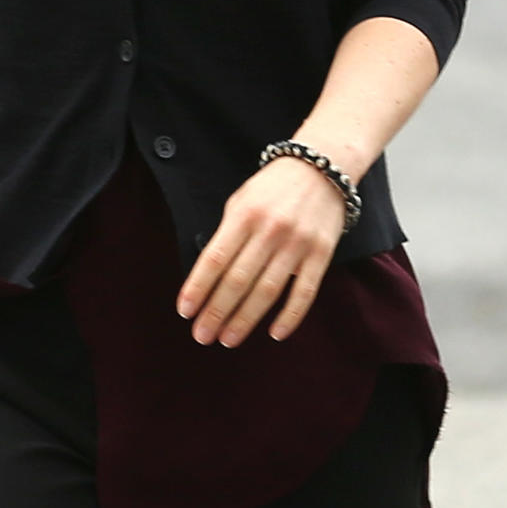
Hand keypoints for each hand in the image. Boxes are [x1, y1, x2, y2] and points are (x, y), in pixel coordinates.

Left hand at [176, 157, 345, 347]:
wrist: (321, 168)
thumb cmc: (273, 188)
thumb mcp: (242, 200)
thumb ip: (227, 234)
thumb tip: (208, 276)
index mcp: (244, 215)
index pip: (215, 259)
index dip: (198, 287)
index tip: (185, 311)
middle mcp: (269, 230)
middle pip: (238, 280)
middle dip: (216, 311)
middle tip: (201, 335)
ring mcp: (297, 244)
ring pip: (267, 291)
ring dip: (245, 319)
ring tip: (228, 339)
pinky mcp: (321, 254)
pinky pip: (304, 292)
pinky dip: (290, 316)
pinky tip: (274, 333)